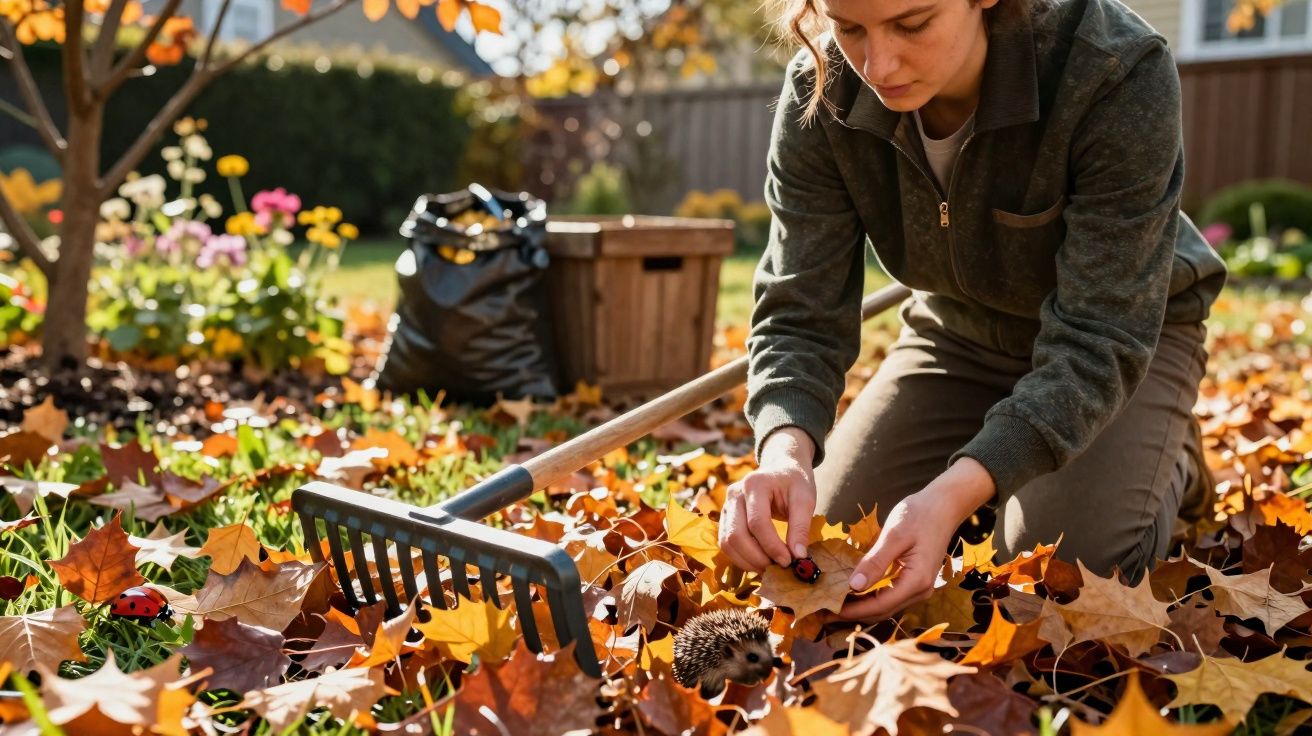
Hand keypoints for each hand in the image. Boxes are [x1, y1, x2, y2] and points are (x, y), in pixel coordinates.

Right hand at [719, 427, 816, 572]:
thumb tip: (798, 557)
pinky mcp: (725, 517)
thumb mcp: (805, 499)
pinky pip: (726, 543)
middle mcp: (734, 494)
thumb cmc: (794, 482)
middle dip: (757, 558)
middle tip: (778, 569)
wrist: (781, 469)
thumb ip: (801, 527)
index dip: (772, 546)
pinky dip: (741, 557)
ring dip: (747, 561)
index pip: (757, 523)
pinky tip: (759, 562)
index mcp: (755, 484)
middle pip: (736, 535)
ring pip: (727, 542)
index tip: (789, 561)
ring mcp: (726, 505)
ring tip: (769, 568)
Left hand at [832, 457, 995, 620]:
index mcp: (917, 581)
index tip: (828, 609)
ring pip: (885, 607)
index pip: (879, 605)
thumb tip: (853, 586)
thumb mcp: (894, 536)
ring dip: (860, 608)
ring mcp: (919, 588)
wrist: (943, 506)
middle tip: (824, 611)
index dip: (852, 610)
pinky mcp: (914, 581)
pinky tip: (852, 593)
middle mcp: (920, 591)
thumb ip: (875, 562)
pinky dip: (870, 598)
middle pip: (882, 611)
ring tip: (834, 604)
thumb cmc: (919, 515)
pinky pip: (889, 597)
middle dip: (853, 613)